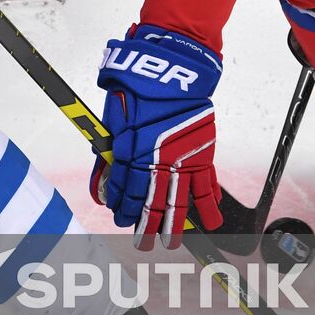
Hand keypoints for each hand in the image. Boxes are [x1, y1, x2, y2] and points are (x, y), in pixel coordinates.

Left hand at [91, 25, 222, 249]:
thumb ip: (110, 148)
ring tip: (171, 243)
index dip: (122, 208)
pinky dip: (210, 204)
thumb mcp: (113, 116)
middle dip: (145, 226)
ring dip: (175, 225)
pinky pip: (207, 184)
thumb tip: (104, 176)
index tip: (120, 219)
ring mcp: (182, 158)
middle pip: (150, 202)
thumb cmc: (137, 88)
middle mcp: (157, 159)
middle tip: (142, 245)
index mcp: (131, 151)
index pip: (124, 189)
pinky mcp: (203, 152)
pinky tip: (210, 221)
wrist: (173, 69)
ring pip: (178, 200)